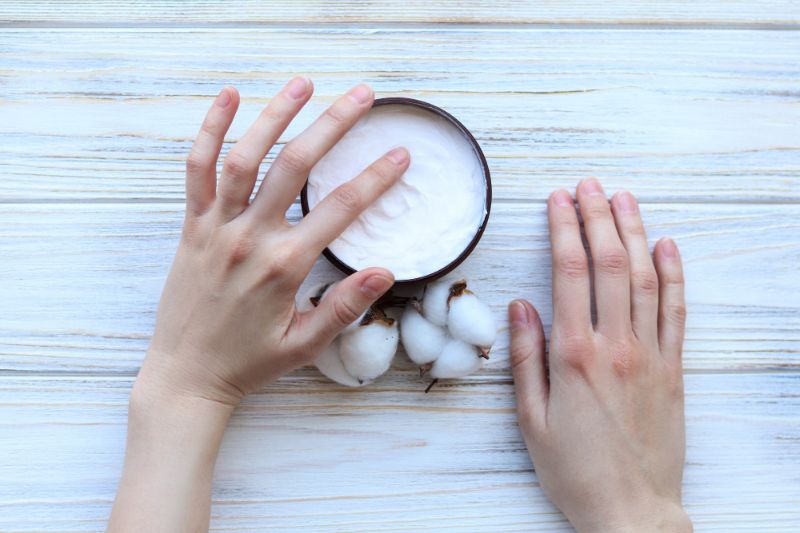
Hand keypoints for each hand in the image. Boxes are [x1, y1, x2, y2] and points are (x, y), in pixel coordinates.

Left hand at [110, 79, 409, 531]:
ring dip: (275, 115)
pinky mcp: (191, 226)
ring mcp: (217, 228)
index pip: (340, 210)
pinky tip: (228, 97)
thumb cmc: (250, 362)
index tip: (400, 155)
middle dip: (334, 124)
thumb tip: (384, 271)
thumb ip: (344, 306)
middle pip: (296, 166)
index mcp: (285, 266)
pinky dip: (210, 131)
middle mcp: (250, 238)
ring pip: (245, 157)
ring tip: (303, 83)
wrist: (187, 374)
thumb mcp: (305, 344)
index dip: (375, 179)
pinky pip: (196, 169)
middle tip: (363, 95)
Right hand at [508, 179, 690, 531]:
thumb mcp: (531, 420)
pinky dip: (673, 274)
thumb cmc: (574, 469)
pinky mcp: (672, 369)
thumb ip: (525, 358)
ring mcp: (650, 354)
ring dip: (634, 233)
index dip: (564, 229)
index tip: (558, 200)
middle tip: (588, 184)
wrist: (631, 510)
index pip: (570, 273)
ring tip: (623, 199)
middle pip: (609, 264)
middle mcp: (615, 345)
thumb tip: (521, 306)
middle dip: (597, 217)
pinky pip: (676, 311)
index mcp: (573, 355)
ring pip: (644, 278)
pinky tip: (666, 245)